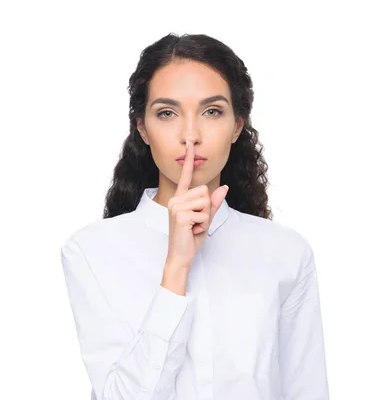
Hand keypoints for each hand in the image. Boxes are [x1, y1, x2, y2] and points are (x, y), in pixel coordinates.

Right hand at [165, 140, 228, 269]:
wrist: (181, 255)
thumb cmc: (191, 237)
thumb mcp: (206, 218)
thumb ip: (213, 203)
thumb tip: (224, 187)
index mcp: (180, 198)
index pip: (185, 176)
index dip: (188, 160)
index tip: (189, 144)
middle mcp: (176, 199)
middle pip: (205, 191)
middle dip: (207, 208)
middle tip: (196, 222)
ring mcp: (176, 206)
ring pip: (205, 202)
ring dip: (205, 217)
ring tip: (194, 226)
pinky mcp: (180, 215)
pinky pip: (204, 214)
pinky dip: (203, 225)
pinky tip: (192, 230)